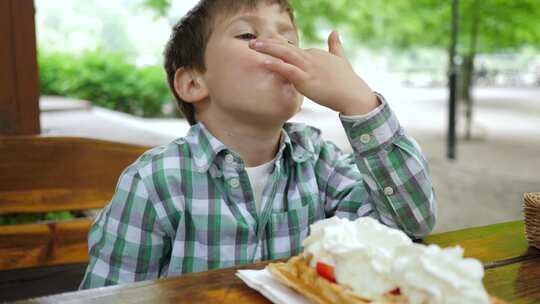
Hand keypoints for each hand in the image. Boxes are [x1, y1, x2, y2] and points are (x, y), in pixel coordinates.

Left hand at [249, 31, 378, 114]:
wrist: (353, 94)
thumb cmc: (347, 80)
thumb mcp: (341, 58)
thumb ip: (335, 45)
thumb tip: (334, 31)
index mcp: (314, 54)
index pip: (292, 48)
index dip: (276, 45)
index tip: (263, 43)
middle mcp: (310, 57)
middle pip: (286, 47)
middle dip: (268, 44)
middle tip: (252, 42)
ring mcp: (308, 68)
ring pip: (285, 54)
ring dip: (269, 49)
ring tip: (254, 46)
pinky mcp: (307, 80)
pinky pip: (289, 71)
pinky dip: (277, 65)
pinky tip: (266, 62)